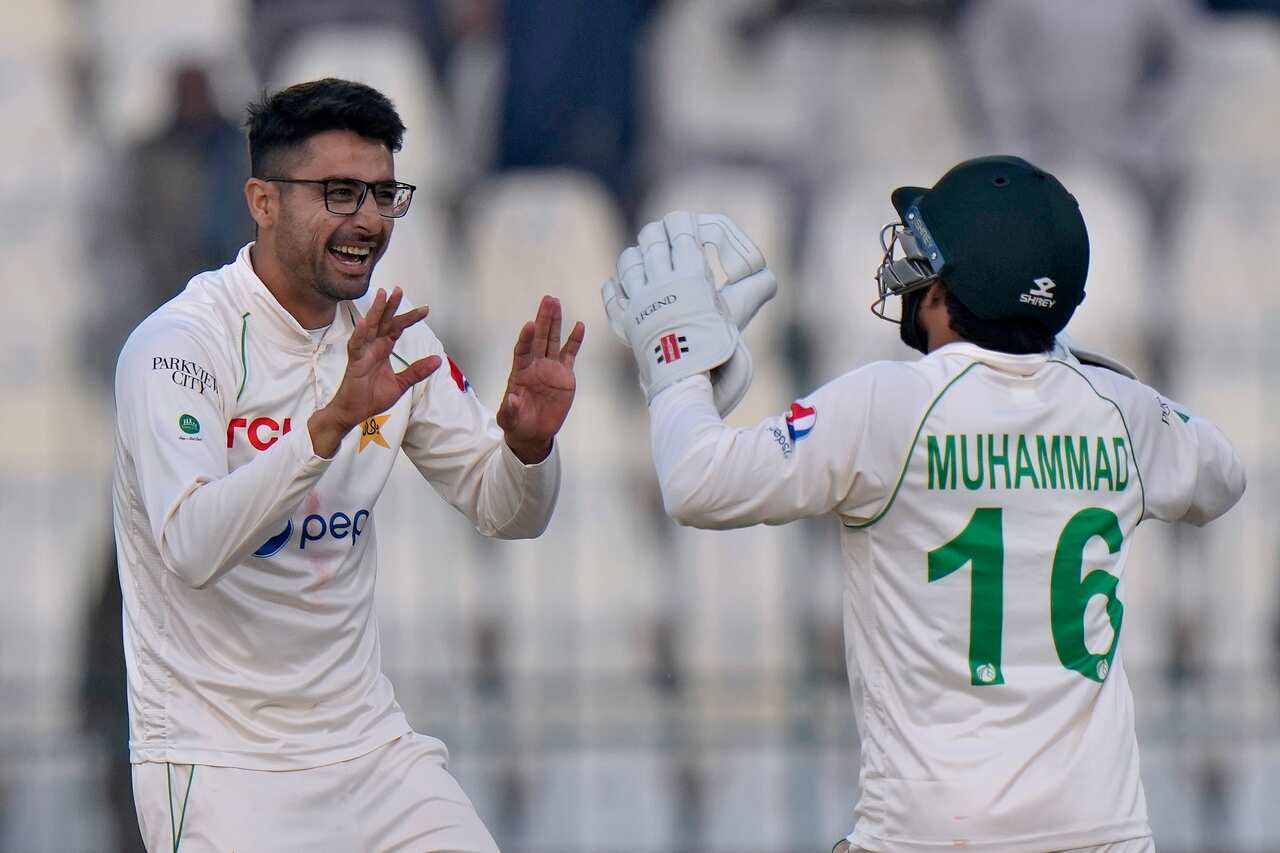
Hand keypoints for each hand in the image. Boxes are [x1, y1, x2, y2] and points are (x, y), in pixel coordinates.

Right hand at [309, 287, 440, 457]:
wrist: (354, 413)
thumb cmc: (371, 397)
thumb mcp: (401, 384)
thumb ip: (417, 372)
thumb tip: (437, 360)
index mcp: (383, 350)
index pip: (397, 329)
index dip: (409, 318)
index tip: (426, 309)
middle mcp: (373, 347)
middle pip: (383, 322)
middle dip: (391, 306)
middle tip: (399, 289)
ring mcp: (362, 352)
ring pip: (370, 327)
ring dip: (375, 311)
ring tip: (381, 295)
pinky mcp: (354, 362)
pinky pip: (356, 345)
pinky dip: (359, 334)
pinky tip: (363, 322)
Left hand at [497, 295, 585, 463]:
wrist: (534, 432)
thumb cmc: (518, 423)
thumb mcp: (509, 419)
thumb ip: (510, 409)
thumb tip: (511, 398)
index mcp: (520, 372)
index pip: (522, 351)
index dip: (526, 339)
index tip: (529, 325)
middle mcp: (535, 365)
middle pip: (539, 338)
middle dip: (543, 319)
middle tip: (548, 300)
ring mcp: (550, 367)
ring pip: (553, 340)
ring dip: (555, 322)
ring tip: (556, 303)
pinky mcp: (564, 374)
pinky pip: (570, 354)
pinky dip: (574, 341)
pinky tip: (579, 326)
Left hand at [602, 211, 774, 412]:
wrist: (687, 383)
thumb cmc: (719, 347)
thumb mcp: (743, 310)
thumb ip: (757, 286)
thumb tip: (763, 274)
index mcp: (689, 273)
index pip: (679, 224)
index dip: (683, 224)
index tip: (689, 232)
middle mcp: (659, 281)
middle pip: (651, 235)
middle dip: (661, 236)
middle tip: (670, 246)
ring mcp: (637, 300)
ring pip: (628, 259)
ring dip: (639, 257)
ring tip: (649, 266)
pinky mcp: (624, 321)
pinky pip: (610, 292)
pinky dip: (616, 287)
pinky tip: (624, 288)